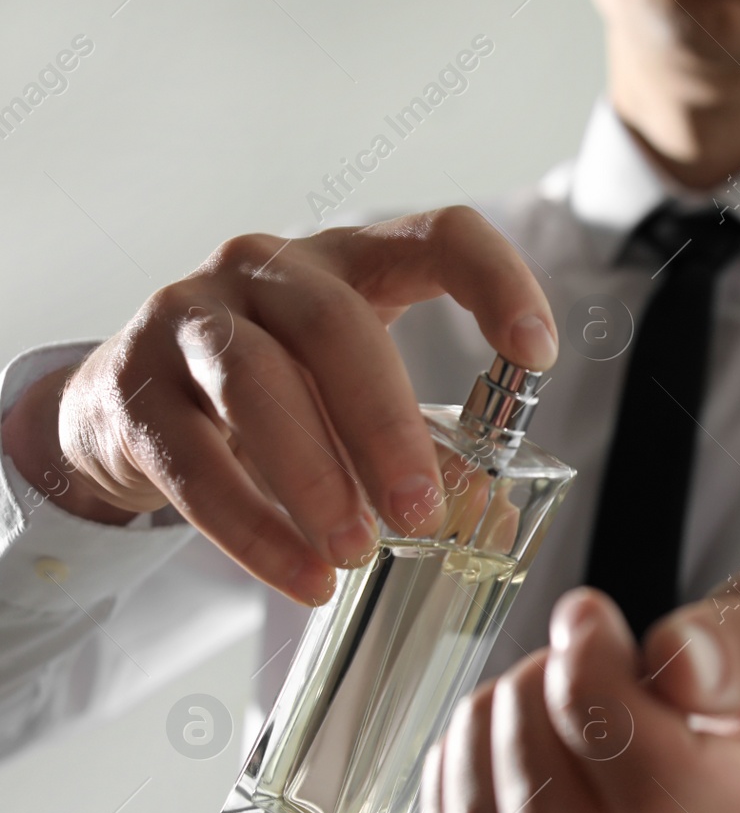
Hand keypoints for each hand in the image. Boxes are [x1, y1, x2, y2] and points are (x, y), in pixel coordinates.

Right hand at [0, 207, 556, 605]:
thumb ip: (420, 442)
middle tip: (422, 512)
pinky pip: (196, 462)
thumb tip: (488, 517)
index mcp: (350, 262)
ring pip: (256, 384)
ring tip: (358, 552)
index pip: (438, 235)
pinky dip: (254, 530)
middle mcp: (267, 270)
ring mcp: (191, 319)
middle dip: (387, 425)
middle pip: (335, 326)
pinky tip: (304, 577)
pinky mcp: (135, 389)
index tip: (537, 354)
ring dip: (316, 478)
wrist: (130, 407)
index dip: (494, 282)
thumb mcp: (352, 398)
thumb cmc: (276, 394)